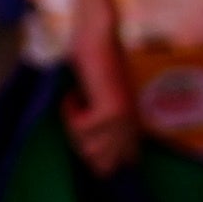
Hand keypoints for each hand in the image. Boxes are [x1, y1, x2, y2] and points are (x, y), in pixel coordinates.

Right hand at [58, 36, 139, 176]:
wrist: (98, 37)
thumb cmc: (93, 63)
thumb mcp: (100, 100)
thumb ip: (101, 125)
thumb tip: (91, 160)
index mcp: (133, 124)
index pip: (124, 163)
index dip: (101, 163)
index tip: (86, 151)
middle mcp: (132, 126)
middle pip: (101, 164)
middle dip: (80, 144)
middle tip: (74, 117)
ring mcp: (123, 120)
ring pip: (88, 149)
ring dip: (73, 127)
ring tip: (75, 103)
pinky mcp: (110, 112)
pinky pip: (79, 129)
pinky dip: (69, 112)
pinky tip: (73, 94)